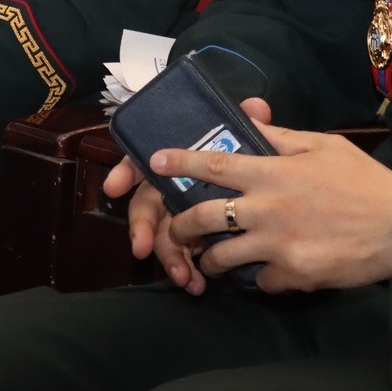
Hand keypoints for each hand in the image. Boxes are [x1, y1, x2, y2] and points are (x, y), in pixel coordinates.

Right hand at [104, 97, 273, 295]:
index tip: (115, 187)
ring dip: (167, 255)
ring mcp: (182, 214)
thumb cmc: (250, 158)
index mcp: (182, 159)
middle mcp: (173, 185)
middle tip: (141, 247)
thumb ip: (251, 122)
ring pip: (164, 233)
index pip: (145, 158)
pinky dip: (186, 268)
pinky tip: (195, 283)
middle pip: (147, 203)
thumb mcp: (254, 140)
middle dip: (141, 226)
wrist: (276, 194)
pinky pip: (183, 253)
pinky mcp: (195, 238)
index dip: (125, 171)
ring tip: (181, 276)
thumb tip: (255, 107)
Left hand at [156, 109, 391, 293]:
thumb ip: (282, 136)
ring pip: (222, 256)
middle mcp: (266, 208)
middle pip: (203, 217)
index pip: (213, 164)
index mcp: (272, 172)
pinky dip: (257, 278)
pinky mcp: (292, 274)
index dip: (179, 161)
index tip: (154, 161)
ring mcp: (277, 244)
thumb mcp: (324, 146)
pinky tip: (263, 273)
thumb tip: (250, 115)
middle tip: (175, 229)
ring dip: (210, 259)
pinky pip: (259, 280)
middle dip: (179, 225)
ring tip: (209, 260)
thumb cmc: (363, 181)